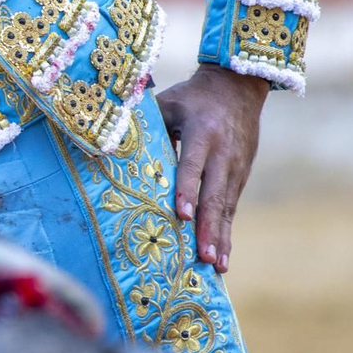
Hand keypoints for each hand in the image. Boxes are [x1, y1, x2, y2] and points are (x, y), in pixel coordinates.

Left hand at [154, 64, 269, 273]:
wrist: (239, 86)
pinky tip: (222, 256)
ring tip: (216, 266)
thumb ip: (146, 125)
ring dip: (221, 237)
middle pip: (215, 194)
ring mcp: (236, 167)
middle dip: (208, 228)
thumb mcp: (168, 104)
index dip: (187, 191)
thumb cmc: (192, 97)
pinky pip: (232, 206)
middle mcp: (223, 154)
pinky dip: (226, 231)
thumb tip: (110, 146)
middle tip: (204, 257)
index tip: (181, 215)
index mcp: (202, 133)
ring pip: (227, 207)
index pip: (193, 166)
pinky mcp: (242, 175)